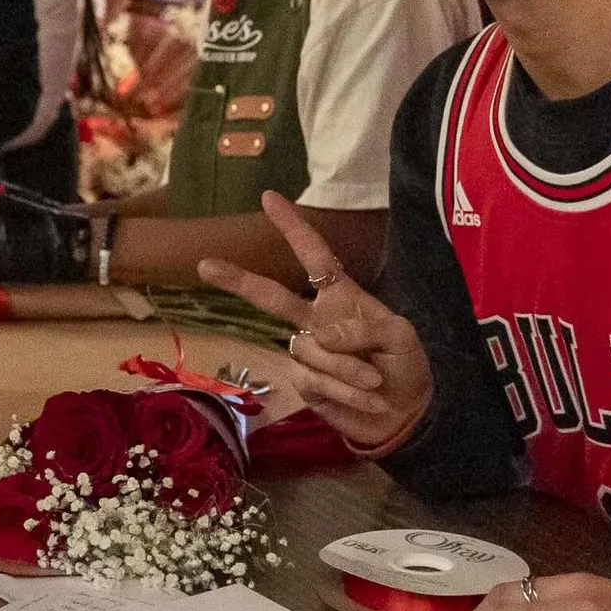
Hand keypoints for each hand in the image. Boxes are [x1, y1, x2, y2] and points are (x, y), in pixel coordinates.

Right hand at [195, 191, 432, 453]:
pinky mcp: (305, 383)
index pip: (314, 256)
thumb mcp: (401, 337)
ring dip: (347, 369)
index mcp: (340, 295)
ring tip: (376, 383)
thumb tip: (320, 335)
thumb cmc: (404, 364)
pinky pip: (315, 381)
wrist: (405, 414)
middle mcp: (316, 318)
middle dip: (238, 281)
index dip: (293, 227)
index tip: (268, 197)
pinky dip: (346, 392)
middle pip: (271, 297)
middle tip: (204, 265)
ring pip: (310, 350)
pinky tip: (370, 400)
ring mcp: (307, 351)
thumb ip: (365, 328)